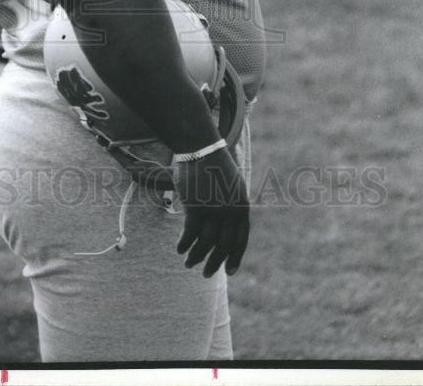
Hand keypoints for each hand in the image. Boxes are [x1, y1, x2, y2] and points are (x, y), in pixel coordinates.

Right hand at [174, 146, 249, 277]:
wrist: (201, 148)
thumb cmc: (213, 166)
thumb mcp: (229, 187)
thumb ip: (229, 207)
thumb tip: (225, 231)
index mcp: (242, 206)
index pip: (241, 239)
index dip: (235, 257)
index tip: (230, 272)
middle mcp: (231, 210)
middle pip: (224, 246)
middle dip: (215, 263)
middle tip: (205, 274)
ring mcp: (214, 209)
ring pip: (206, 244)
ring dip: (197, 257)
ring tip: (188, 262)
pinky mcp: (196, 207)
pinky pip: (190, 234)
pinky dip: (184, 244)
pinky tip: (179, 249)